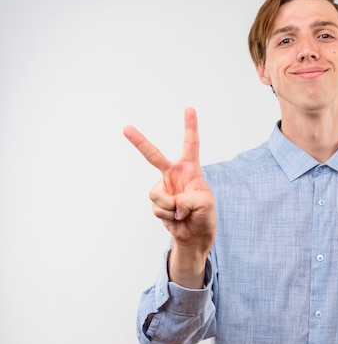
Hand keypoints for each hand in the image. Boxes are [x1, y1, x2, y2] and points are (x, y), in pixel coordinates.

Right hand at [124, 108, 215, 287]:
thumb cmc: (204, 216)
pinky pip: (156, 207)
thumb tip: (172, 202)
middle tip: (126, 128)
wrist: (194, 235)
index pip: (191, 144)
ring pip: (157, 194)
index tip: (189, 109)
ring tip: (182, 213)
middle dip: (139, 142)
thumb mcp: (205, 204)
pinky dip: (167, 215)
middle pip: (154, 156)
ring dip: (170, 206)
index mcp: (190, 170)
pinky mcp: (157, 203)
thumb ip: (189, 199)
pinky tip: (176, 218)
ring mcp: (164, 188)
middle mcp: (174, 175)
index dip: (190, 126)